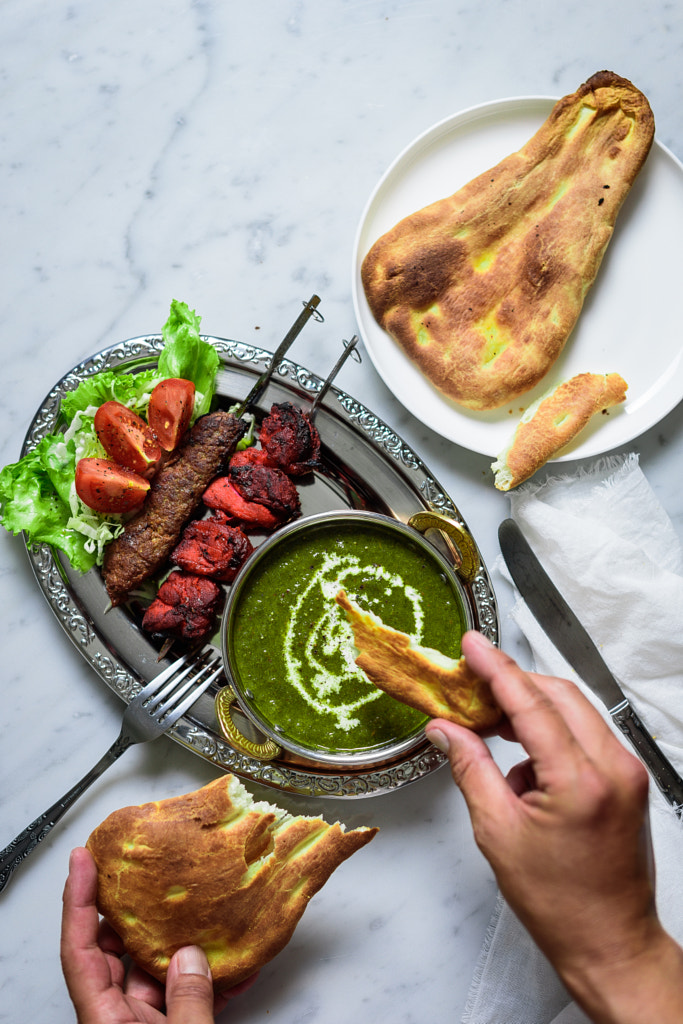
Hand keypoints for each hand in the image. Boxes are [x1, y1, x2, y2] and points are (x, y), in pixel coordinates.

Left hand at [61, 846, 255, 1023]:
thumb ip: (188, 1000)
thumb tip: (192, 956)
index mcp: (104, 1020)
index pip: (79, 949)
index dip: (77, 900)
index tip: (83, 859)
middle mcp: (116, 1017)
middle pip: (116, 951)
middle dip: (139, 911)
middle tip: (154, 874)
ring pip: (155, 970)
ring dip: (185, 946)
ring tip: (206, 913)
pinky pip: (185, 997)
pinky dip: (210, 980)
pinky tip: (237, 965)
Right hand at [426, 630, 682, 1023]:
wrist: (610, 943)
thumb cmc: (559, 902)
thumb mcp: (499, 832)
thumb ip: (471, 769)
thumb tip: (447, 730)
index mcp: (582, 781)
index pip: (533, 704)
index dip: (497, 669)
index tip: (472, 645)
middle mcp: (614, 767)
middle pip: (559, 695)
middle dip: (513, 685)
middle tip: (472, 687)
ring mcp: (627, 773)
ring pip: (574, 711)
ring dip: (532, 710)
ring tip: (490, 727)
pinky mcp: (627, 781)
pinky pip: (585, 735)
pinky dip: (550, 736)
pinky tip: (522, 769)